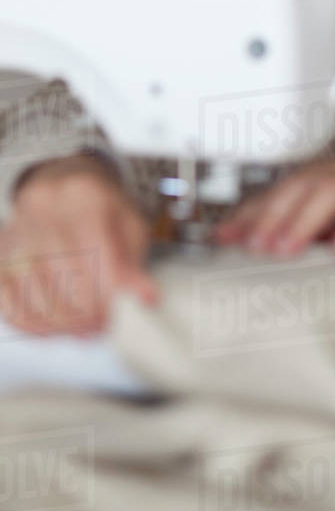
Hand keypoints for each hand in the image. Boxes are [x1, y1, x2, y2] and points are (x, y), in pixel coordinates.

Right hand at [0, 156, 155, 335]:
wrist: (62, 182)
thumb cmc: (100, 207)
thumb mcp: (130, 224)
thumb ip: (134, 262)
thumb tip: (145, 298)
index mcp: (85, 197)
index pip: (97, 258)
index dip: (108, 296)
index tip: (117, 315)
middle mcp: (45, 209)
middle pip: (64, 278)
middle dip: (86, 314)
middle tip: (100, 325)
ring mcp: (18, 230)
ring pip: (34, 293)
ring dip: (61, 323)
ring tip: (81, 328)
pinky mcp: (2, 250)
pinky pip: (7, 298)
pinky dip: (30, 321)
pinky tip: (50, 327)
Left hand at [213, 154, 334, 256]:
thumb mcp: (321, 217)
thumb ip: (283, 226)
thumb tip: (232, 241)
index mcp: (314, 178)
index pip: (275, 193)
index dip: (249, 214)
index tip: (226, 239)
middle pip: (299, 187)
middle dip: (274, 216)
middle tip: (256, 246)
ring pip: (333, 192)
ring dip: (306, 221)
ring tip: (288, 249)